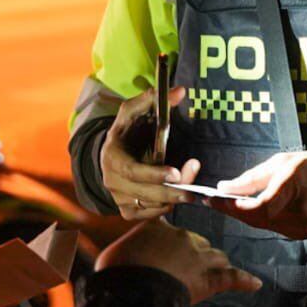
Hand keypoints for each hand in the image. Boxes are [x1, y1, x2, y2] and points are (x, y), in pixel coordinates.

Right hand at [96, 221, 262, 304]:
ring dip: (215, 264)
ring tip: (215, 273)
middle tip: (183, 271)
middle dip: (193, 254)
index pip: (171, 221)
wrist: (133, 290)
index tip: (179, 215)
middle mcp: (182, 236)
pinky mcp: (210, 279)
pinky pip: (232, 277)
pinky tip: (254, 284)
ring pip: (215, 256)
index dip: (174, 225)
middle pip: (197, 242)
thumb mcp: (113, 255)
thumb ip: (124, 251)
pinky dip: (244, 281)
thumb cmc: (118, 273)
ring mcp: (199, 257)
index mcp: (157, 227)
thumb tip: (115, 259)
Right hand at [100, 85, 201, 220]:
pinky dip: (165, 208)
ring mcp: (119, 198)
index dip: (154, 174)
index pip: (131, 171)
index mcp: (112, 157)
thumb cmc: (127, 131)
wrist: (112, 154)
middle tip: (194, 190)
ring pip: (150, 206)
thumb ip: (153, 98)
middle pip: (145, 193)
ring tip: (189, 190)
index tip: (175, 173)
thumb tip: (180, 91)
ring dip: (172, 200)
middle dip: (172, 191)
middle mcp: (112, 181)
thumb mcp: (134, 111)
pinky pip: (150, 215)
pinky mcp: (127, 210)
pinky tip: (174, 196)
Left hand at [203, 151, 306, 240]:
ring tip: (229, 204)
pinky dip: (261, 220)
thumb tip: (224, 187)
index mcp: (294, 186)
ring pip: (264, 226)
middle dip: (233, 211)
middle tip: (214, 202)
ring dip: (245, 216)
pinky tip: (252, 210)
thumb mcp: (283, 162)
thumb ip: (252, 178)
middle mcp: (300, 211)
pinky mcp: (305, 233)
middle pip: (257, 220)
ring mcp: (304, 226)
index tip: (213, 199)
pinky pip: (275, 228)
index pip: (257, 206)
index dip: (232, 206)